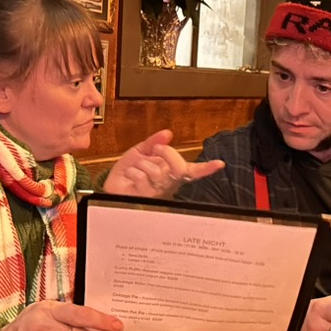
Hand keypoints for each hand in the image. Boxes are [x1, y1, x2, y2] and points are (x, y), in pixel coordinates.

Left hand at [103, 129, 224, 197]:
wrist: (111, 186)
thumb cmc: (129, 172)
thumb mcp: (141, 151)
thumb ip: (154, 142)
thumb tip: (168, 133)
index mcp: (171, 172)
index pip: (193, 171)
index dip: (207, 168)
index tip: (219, 164)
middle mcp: (167, 183)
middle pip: (179, 169)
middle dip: (168, 153)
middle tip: (157, 149)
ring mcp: (156, 191)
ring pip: (157, 172)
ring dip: (144, 163)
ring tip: (138, 166)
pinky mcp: (143, 196)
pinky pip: (141, 177)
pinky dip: (133, 171)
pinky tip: (130, 176)